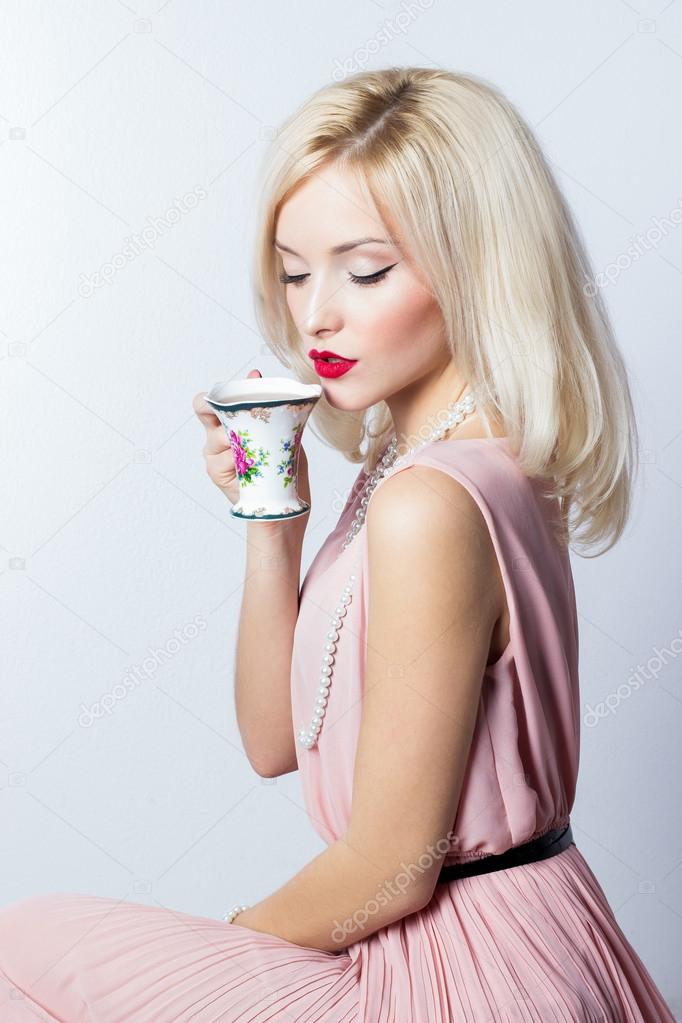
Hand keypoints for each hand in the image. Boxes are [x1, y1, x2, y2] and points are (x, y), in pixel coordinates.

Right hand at [193, 371, 310, 518]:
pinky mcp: (216, 472)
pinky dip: (240, 459)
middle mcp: (216, 436)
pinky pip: (224, 458)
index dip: (210, 397)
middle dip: (224, 413)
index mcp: (228, 422)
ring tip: (258, 451)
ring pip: (218, 435)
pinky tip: (252, 467)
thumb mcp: (280, 431)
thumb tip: (255, 374)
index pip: (208, 402)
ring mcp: (214, 454)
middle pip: (204, 412)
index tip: (228, 394)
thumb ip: (264, 404)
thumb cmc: (283, 464)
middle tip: (243, 423)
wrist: (284, 501)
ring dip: (240, 440)